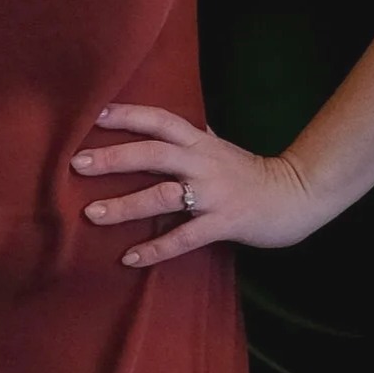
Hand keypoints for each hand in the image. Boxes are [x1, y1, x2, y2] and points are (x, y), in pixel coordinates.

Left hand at [71, 103, 322, 267]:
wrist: (295, 195)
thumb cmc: (251, 172)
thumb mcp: (219, 146)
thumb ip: (192, 136)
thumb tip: (164, 123)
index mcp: (201, 142)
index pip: (160, 120)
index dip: (128, 115)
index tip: (94, 115)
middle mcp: (203, 163)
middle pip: (153, 154)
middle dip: (114, 158)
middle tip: (78, 164)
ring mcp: (213, 194)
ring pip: (163, 196)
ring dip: (125, 205)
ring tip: (92, 214)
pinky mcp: (223, 223)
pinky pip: (184, 237)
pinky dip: (156, 248)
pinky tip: (129, 257)